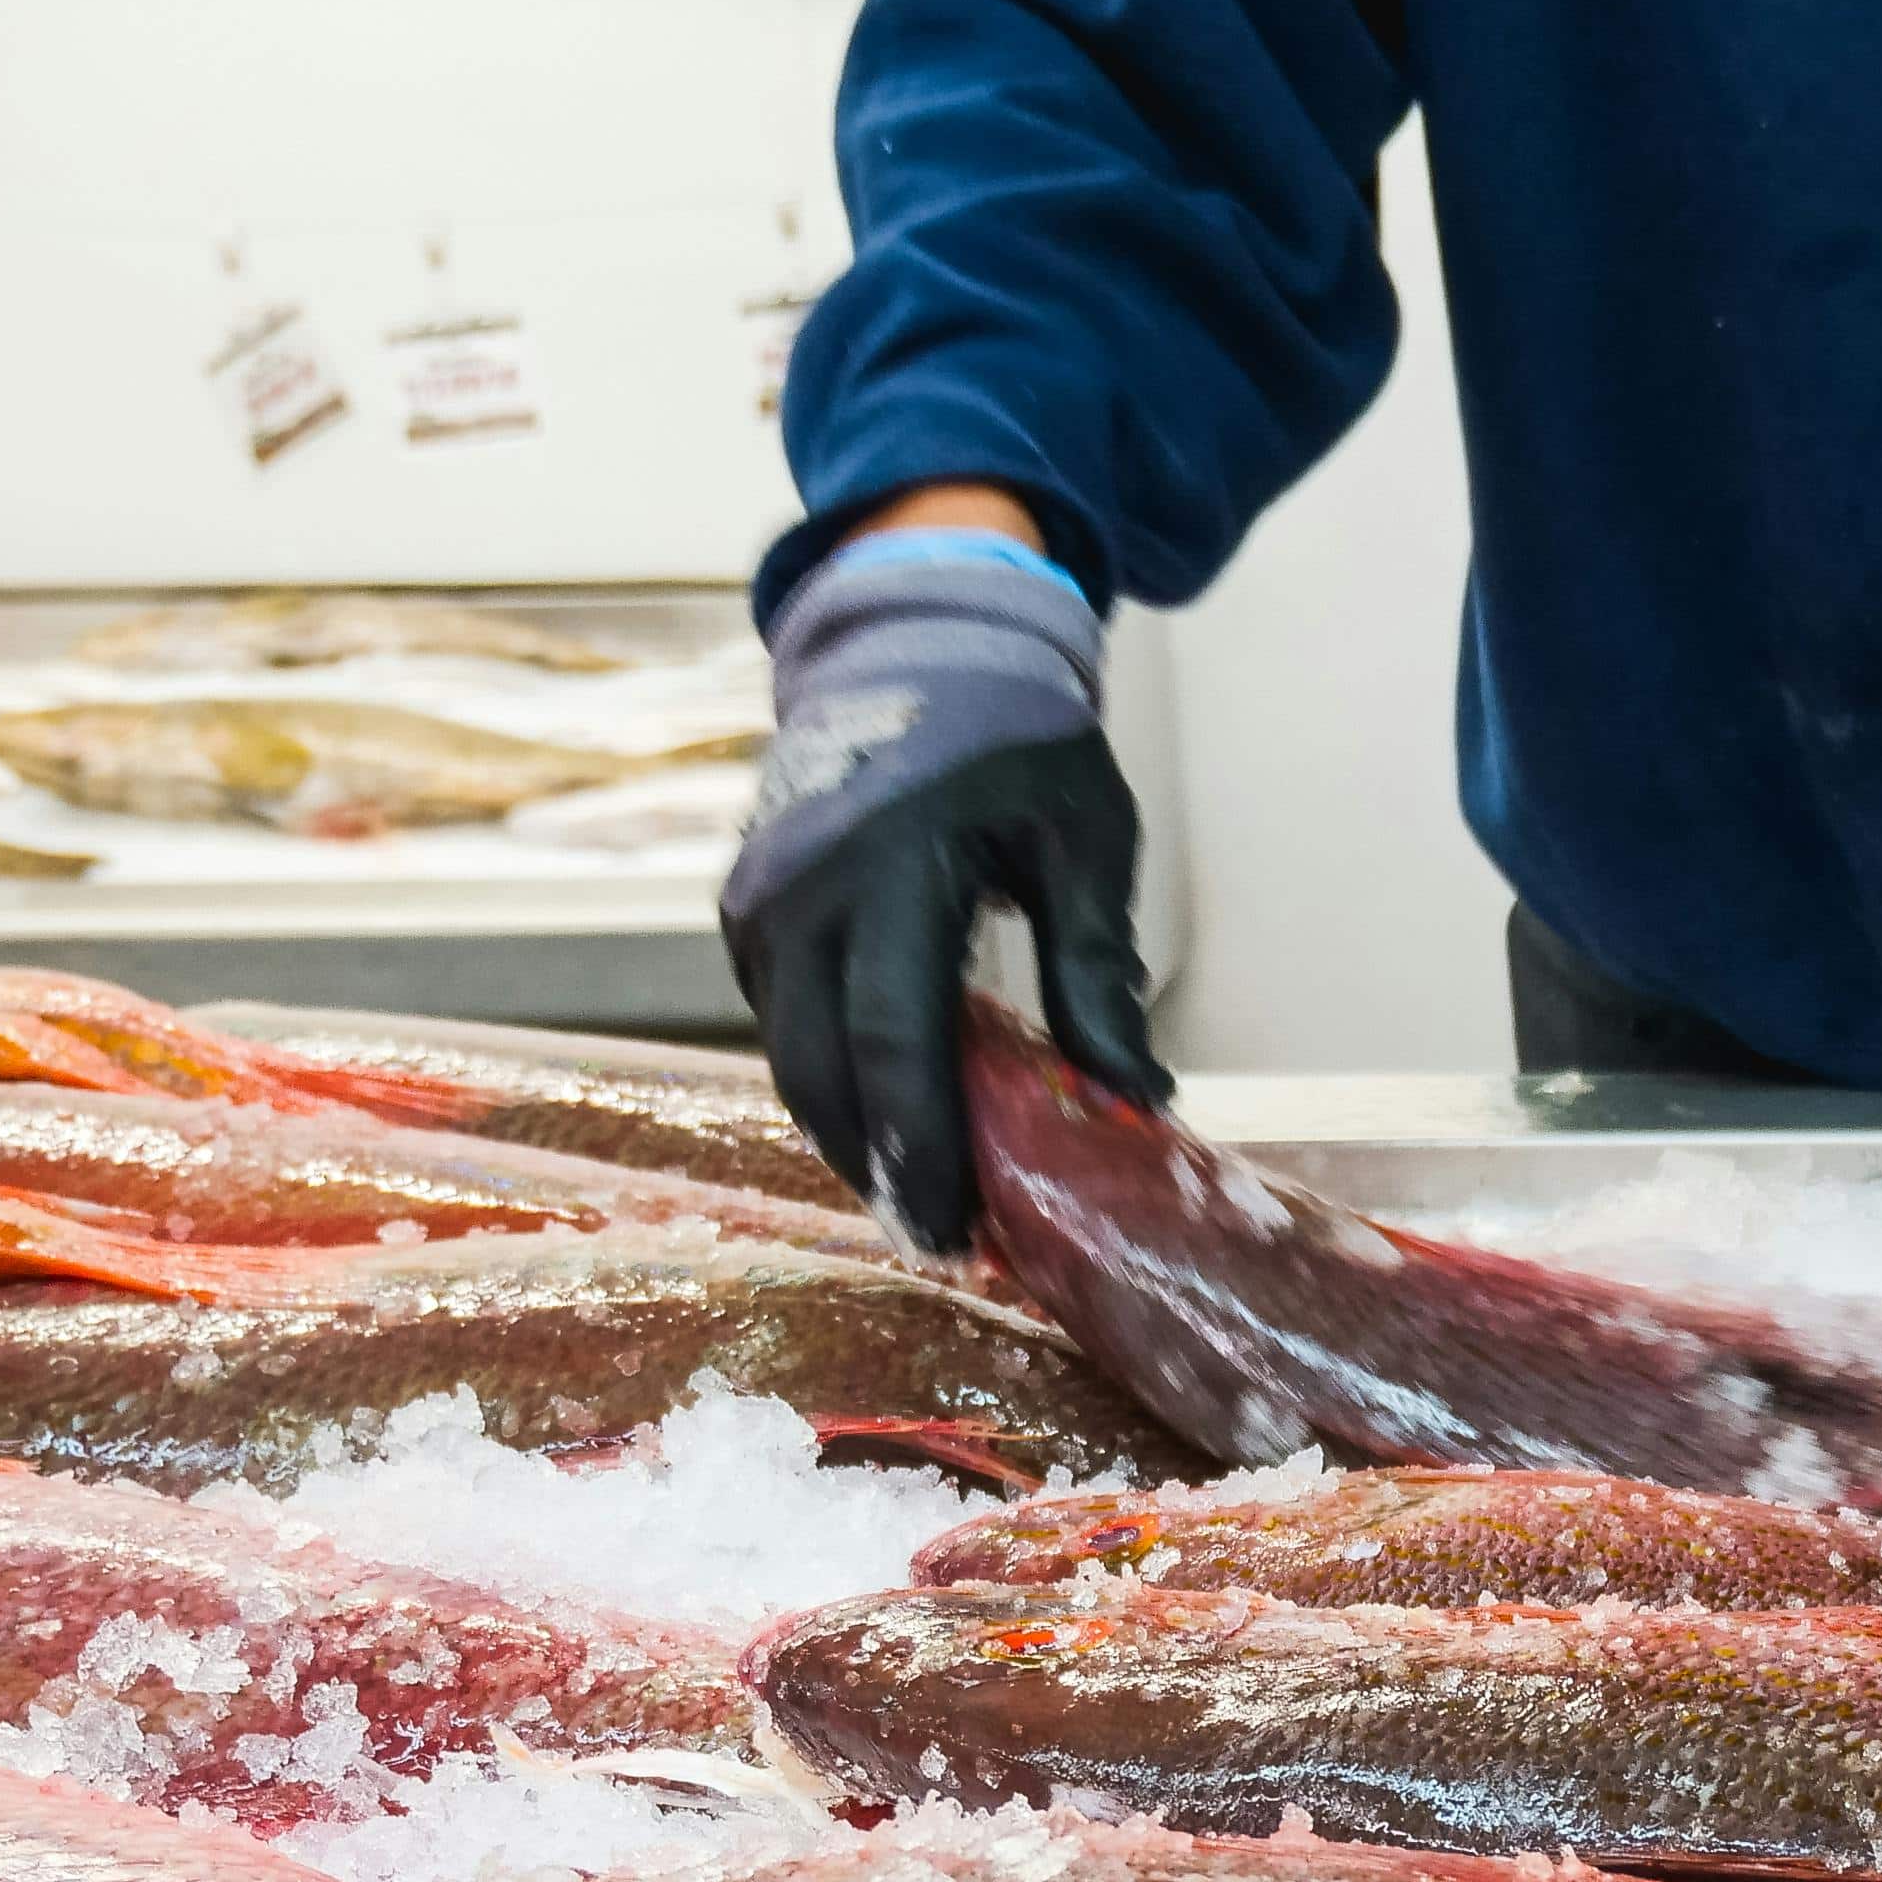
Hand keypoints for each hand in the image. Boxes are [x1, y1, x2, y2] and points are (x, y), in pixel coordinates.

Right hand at [719, 510, 1165, 1257]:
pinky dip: (832, 1081)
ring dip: (853, 1135)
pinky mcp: (746, 912)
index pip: (891, 1039)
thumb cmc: (1013, 737)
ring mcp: (760, 903)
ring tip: (926, 1196)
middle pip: (821, 1073)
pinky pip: (783, 1023)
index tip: (956, 1231)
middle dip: (880, 1168)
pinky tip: (891, 1119)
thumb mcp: (1084, 839)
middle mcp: (803, 892)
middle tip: (946, 1241)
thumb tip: (1135, 1099)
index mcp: (892, 868)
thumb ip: (1097, 969)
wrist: (916, 640)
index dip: (922, 1147)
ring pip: (792, 1058)